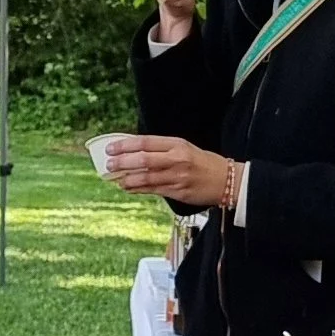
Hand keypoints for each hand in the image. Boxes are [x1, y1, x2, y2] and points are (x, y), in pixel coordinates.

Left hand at [101, 135, 234, 209]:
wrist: (227, 181)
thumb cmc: (204, 163)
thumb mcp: (184, 148)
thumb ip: (162, 149)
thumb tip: (133, 151)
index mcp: (177, 145)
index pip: (146, 143)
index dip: (125, 145)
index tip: (110, 148)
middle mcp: (177, 160)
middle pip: (143, 160)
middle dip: (122, 162)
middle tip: (108, 164)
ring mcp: (177, 177)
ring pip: (146, 178)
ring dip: (127, 178)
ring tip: (115, 178)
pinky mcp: (178, 192)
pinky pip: (153, 190)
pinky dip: (138, 189)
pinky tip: (128, 187)